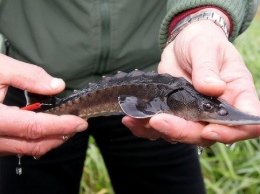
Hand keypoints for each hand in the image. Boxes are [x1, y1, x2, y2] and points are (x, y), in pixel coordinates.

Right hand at [0, 54, 86, 155]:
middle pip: (32, 144)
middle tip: (77, 125)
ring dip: (49, 140)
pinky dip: (34, 140)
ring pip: (24, 149)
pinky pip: (14, 146)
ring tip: (65, 127)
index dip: (62, 126)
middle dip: (60, 136)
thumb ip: (28, 76)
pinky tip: (44, 129)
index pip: (35, 127)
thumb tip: (57, 85)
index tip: (81, 122)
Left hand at [123, 10, 259, 145]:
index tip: (208, 130)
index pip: (244, 122)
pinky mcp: (174, 113)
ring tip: (137, 119)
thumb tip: (213, 88)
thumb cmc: (202, 41)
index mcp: (236, 94)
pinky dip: (145, 128)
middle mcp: (215, 110)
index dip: (231, 132)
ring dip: (158, 131)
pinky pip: (162, 127)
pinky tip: (131, 120)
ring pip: (181, 134)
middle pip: (205, 134)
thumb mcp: (205, 48)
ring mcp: (193, 114)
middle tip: (157, 121)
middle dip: (182, 132)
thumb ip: (208, 68)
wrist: (183, 43)